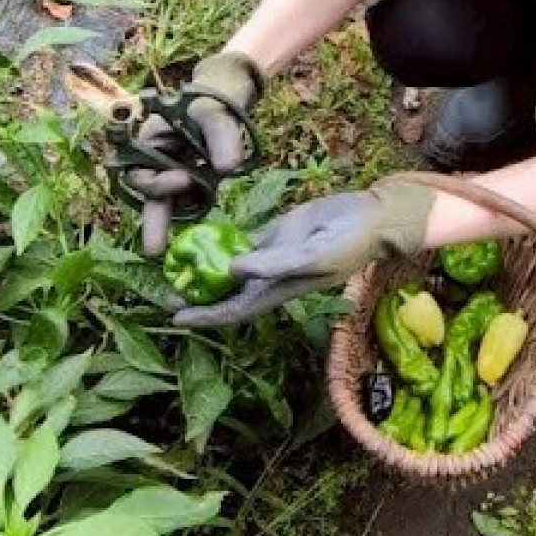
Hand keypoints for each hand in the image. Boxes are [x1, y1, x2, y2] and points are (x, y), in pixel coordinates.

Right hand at [128, 52, 264, 255]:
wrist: (230, 97)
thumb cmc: (214, 101)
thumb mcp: (216, 113)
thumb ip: (221, 135)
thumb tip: (227, 168)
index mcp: (148, 141)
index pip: (141, 172)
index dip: (158, 182)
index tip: (184, 178)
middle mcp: (156, 160)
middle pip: (149, 194)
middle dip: (154, 221)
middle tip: (154, 251)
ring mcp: (174, 172)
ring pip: (167, 203)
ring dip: (168, 225)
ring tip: (162, 253)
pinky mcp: (194, 182)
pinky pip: (188, 202)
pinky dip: (193, 212)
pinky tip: (199, 233)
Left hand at [169, 177, 436, 326]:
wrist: (371, 217)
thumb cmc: (348, 243)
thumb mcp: (313, 255)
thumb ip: (273, 263)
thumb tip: (230, 268)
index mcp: (279, 290)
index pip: (235, 310)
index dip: (206, 316)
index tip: (175, 318)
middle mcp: (271, 276)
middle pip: (227, 292)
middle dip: (198, 297)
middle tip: (164, 293)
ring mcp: (273, 254)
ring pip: (232, 267)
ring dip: (206, 270)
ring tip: (176, 266)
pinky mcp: (277, 232)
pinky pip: (245, 241)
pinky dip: (224, 242)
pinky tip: (203, 239)